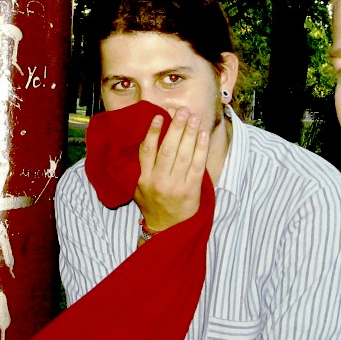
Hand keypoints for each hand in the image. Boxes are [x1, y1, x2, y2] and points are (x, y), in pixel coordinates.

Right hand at [135, 107, 209, 230]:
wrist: (165, 228)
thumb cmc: (151, 203)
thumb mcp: (137, 186)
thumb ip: (140, 166)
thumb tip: (147, 137)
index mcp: (143, 178)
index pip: (147, 151)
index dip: (153, 132)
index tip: (159, 117)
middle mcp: (158, 181)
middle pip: (168, 150)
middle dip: (176, 128)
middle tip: (182, 111)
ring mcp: (176, 186)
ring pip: (184, 155)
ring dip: (190, 134)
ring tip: (194, 118)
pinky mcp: (191, 191)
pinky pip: (198, 166)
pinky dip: (201, 149)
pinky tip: (203, 136)